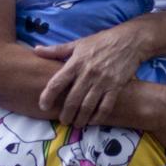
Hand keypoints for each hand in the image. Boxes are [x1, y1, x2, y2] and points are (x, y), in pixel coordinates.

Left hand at [34, 19, 151, 130]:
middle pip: (72, 100)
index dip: (47, 97)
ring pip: (88, 106)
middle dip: (65, 114)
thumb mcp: (78, 43)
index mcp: (76, 63)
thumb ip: (56, 50)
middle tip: (63, 121)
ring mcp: (103, 81)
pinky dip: (98, 117)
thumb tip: (36, 50)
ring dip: (80, 118)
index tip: (43, 106)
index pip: (56, 83)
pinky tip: (93, 121)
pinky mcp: (116, 87)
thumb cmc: (101, 42)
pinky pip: (105, 107)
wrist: (129, 40)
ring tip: (76, 124)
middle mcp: (88, 73)